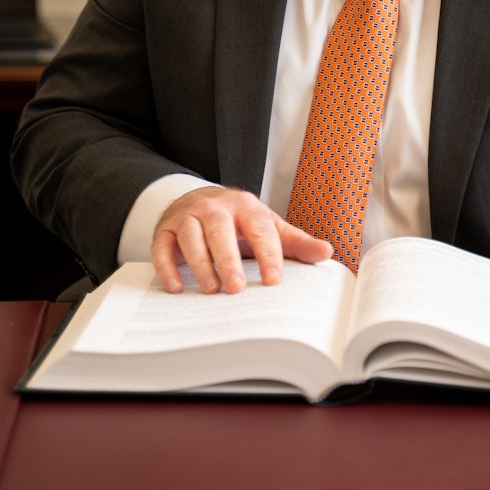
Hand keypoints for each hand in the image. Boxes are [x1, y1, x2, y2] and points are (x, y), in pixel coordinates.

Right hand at [152, 185, 332, 293]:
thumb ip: (295, 242)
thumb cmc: (238, 221)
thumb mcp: (268, 226)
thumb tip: (326, 252)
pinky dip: (167, 266)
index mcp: (246, 206)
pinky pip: (162, 246)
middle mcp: (215, 208)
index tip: (273, 281)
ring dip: (200, 263)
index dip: (267, 254)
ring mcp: (188, 216)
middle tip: (236, 288)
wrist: (199, 200)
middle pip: (220, 230)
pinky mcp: (166, 229)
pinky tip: (176, 287)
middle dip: (228, 259)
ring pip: (191, 236)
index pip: (258, 228)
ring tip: (211, 289)